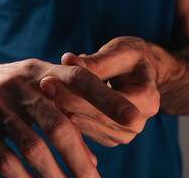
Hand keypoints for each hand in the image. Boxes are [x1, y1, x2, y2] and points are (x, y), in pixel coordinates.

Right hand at [0, 56, 137, 177]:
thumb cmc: (5, 88)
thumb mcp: (34, 88)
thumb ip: (64, 114)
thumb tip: (93, 158)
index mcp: (40, 72)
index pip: (78, 79)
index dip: (106, 98)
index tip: (134, 119)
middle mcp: (19, 85)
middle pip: (58, 124)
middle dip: (80, 158)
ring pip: (32, 146)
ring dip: (54, 176)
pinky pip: (2, 158)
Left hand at [41, 37, 159, 146]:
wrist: (140, 72)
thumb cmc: (130, 58)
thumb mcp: (118, 51)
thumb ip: (95, 60)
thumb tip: (68, 60)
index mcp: (146, 100)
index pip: (104, 106)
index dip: (73, 94)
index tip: (48, 79)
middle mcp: (136, 122)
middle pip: (93, 118)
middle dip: (64, 101)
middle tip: (42, 84)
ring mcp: (123, 133)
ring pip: (86, 127)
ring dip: (63, 110)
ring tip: (45, 90)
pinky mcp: (109, 137)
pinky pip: (84, 131)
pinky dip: (69, 118)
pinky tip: (53, 103)